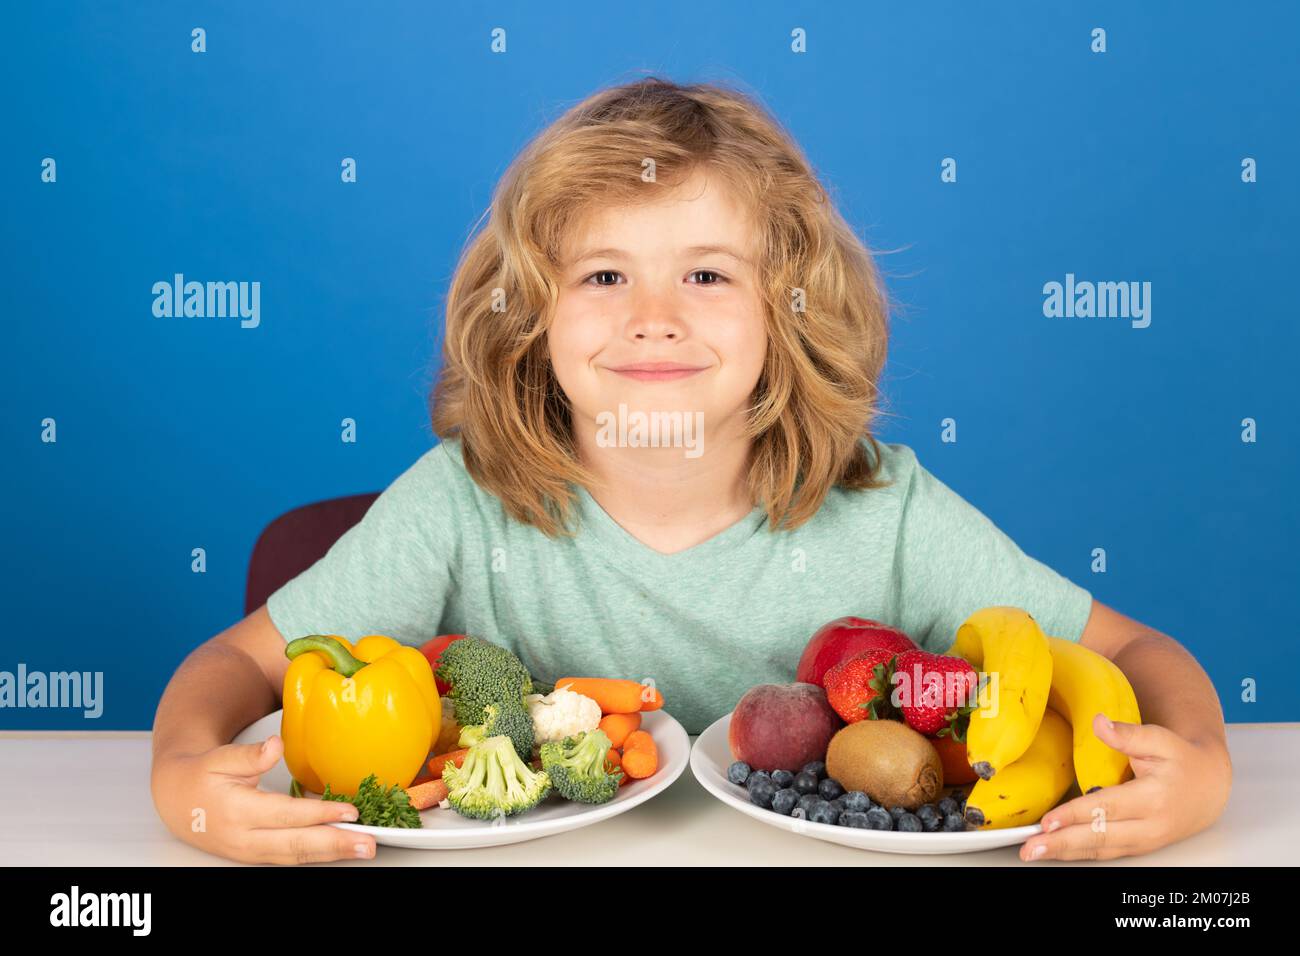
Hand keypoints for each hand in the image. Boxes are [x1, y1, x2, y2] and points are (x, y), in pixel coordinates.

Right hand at [151, 734, 376, 864]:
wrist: (176, 799)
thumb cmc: (202, 775)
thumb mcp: (220, 758)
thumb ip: (249, 755)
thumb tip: (275, 744)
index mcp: (237, 811)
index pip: (286, 816)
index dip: (320, 815)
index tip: (350, 812)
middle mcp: (245, 838)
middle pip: (296, 846)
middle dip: (335, 846)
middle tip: (368, 844)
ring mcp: (250, 852)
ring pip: (296, 857)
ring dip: (332, 854)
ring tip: (362, 849)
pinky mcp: (256, 856)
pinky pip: (290, 859)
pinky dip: (317, 856)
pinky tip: (340, 850)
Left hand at [1019, 714, 1231, 861]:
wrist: (1209, 787)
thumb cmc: (1181, 760)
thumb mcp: (1161, 740)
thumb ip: (1129, 734)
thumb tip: (1099, 721)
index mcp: (1152, 798)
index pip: (1106, 808)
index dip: (1074, 816)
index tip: (1047, 821)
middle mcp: (1149, 826)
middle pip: (1100, 837)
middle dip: (1062, 844)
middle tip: (1030, 847)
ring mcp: (1145, 841)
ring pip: (1101, 850)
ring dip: (1065, 853)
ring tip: (1034, 853)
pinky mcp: (1140, 847)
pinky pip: (1106, 853)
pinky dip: (1079, 855)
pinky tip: (1056, 853)